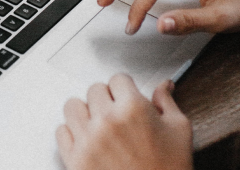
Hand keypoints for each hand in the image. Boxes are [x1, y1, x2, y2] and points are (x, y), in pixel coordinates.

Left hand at [56, 75, 192, 169]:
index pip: (118, 79)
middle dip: (106, 99)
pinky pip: (61, 132)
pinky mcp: (75, 159)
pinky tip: (87, 140)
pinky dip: (72, 134)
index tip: (126, 97)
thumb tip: (163, 85)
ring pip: (72, 106)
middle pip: (94, 90)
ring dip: (85, 112)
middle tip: (116, 113)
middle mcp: (107, 120)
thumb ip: (166, 103)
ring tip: (98, 124)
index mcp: (133, 108)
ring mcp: (88, 140)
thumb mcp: (179, 131)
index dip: (125, 88)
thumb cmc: (170, 169)